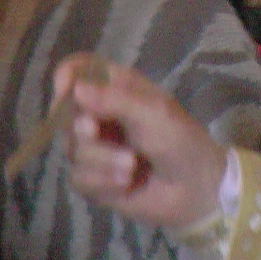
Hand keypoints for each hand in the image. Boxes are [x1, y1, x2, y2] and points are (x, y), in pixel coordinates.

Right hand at [56, 54, 227, 232]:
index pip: (77, 71)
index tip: (64, 92)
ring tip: (133, 166)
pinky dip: (103, 181)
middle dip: (85, 129)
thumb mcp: (154, 112)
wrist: (196, 188)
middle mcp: (99, 116)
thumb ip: (114, 100)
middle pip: (66, 115)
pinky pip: (78, 178)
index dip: (65, 77)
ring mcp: (94, 149)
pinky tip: (127, 184)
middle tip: (97, 132)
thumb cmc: (181, 141)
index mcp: (115, 89)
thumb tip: (76, 90)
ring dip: (103, 160)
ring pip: (72, 150)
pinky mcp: (94, 180)